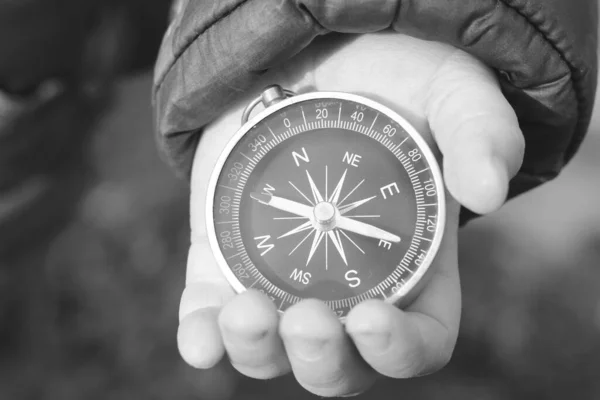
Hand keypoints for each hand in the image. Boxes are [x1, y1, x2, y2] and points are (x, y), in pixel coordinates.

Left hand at [178, 33, 523, 397]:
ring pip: (271, 351)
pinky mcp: (229, 255)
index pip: (419, 342)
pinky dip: (202, 333)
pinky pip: (211, 312)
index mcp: (414, 268)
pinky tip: (198, 339)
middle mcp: (349, 287)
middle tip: (306, 320)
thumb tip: (489, 189)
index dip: (398, 350)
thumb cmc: (397, 80)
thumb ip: (479, 134)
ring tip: (243, 314)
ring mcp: (284, 277)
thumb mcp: (452, 93)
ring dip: (256, 350)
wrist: (319, 53)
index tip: (369, 318)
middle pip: (339, 365)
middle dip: (321, 360)